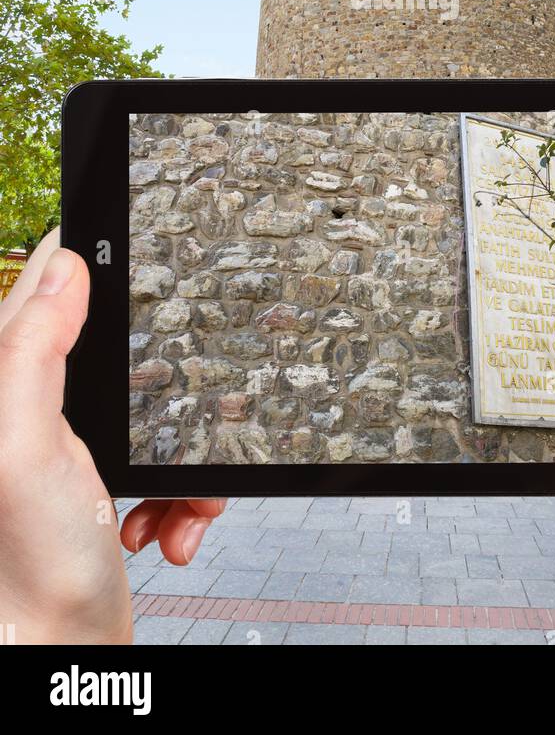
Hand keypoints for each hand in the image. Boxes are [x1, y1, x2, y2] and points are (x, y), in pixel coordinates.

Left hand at [0, 232, 224, 644]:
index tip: (146, 255)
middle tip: (179, 409)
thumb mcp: (23, 447)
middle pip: (126, 343)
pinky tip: (170, 521)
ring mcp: (76, 441)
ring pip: (160, 402)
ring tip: (177, 493)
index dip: (100, 261)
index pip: (51, 280)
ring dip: (185, 449)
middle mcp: (36, 404)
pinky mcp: (106, 477)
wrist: (55, 652)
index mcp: (12, 379)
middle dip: (168, 378)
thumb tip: (65, 266)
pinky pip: (168, 457)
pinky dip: (183, 491)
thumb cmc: (27, 566)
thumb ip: (33, 351)